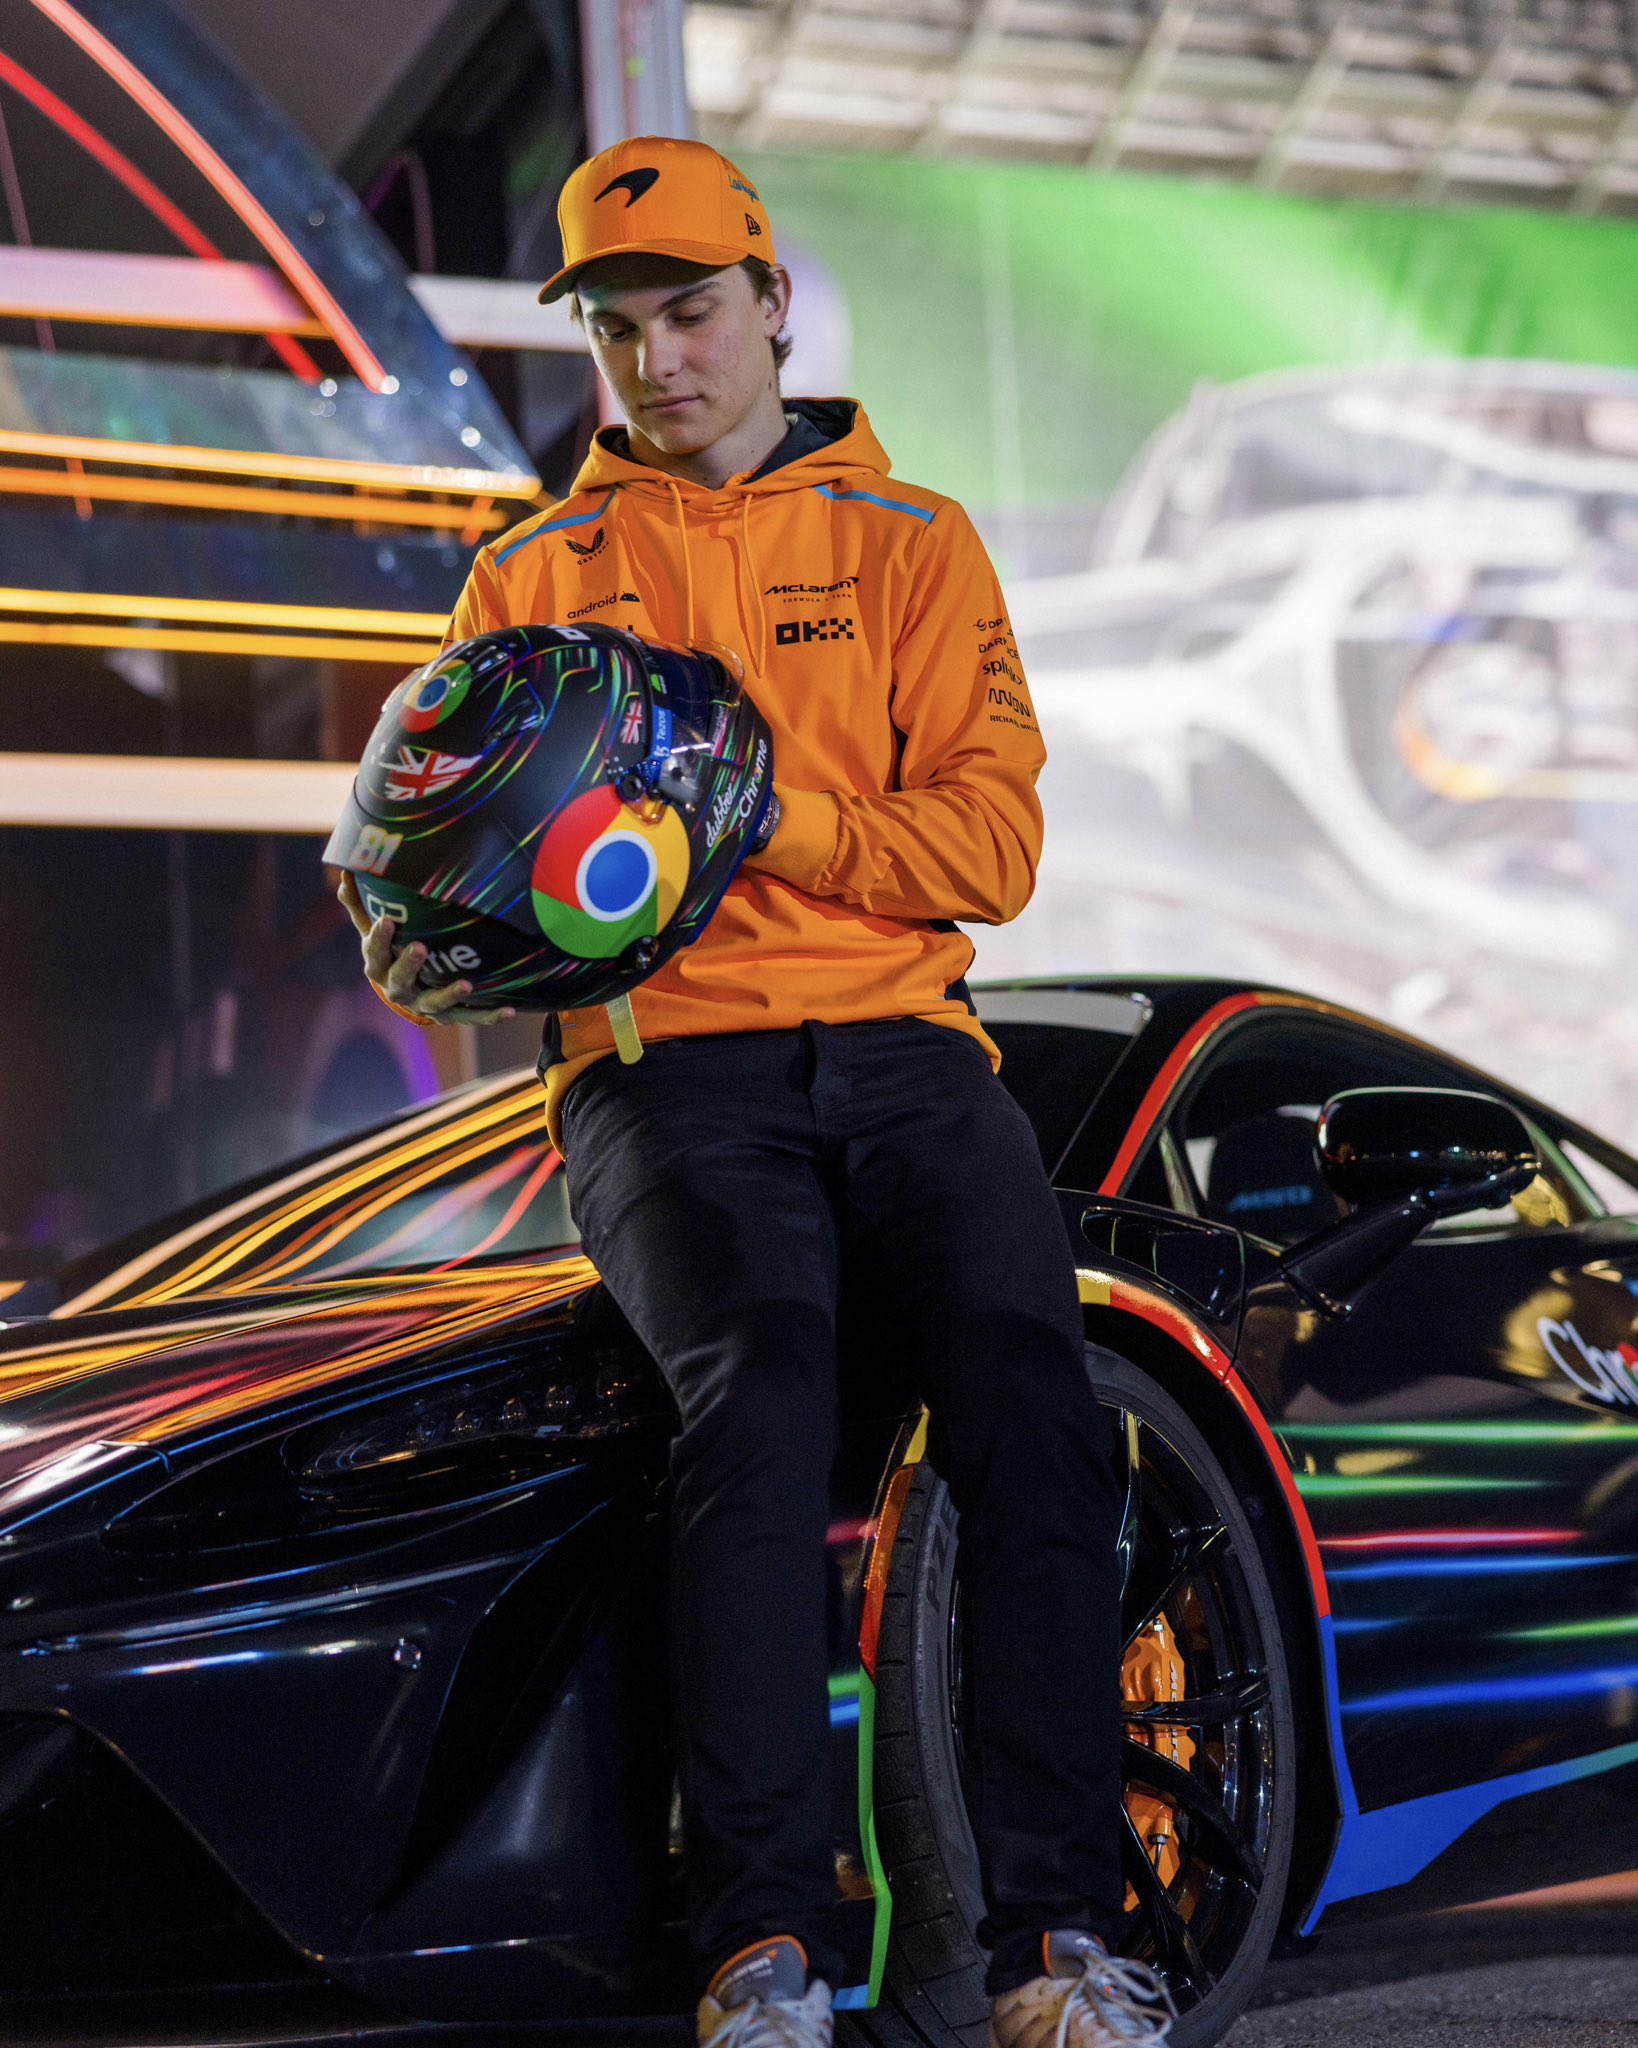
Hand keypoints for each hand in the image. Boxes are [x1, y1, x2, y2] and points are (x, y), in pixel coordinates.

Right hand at [336, 873, 515, 1026]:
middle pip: (400, 981)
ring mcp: (425, 1005)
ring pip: (435, 1004)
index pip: (374, 953)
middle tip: (420, 948)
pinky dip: (488, 1015)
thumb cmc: (390, 949)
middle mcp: (399, 989)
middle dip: (409, 965)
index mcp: (378, 967)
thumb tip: (345, 871)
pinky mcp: (450, 1015)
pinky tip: (508, 1011)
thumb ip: (360, 903)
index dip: (378, 939)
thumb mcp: (373, 927)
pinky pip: (470, 1017)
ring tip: (467, 984)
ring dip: (450, 995)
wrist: (407, 990)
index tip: (387, 920)